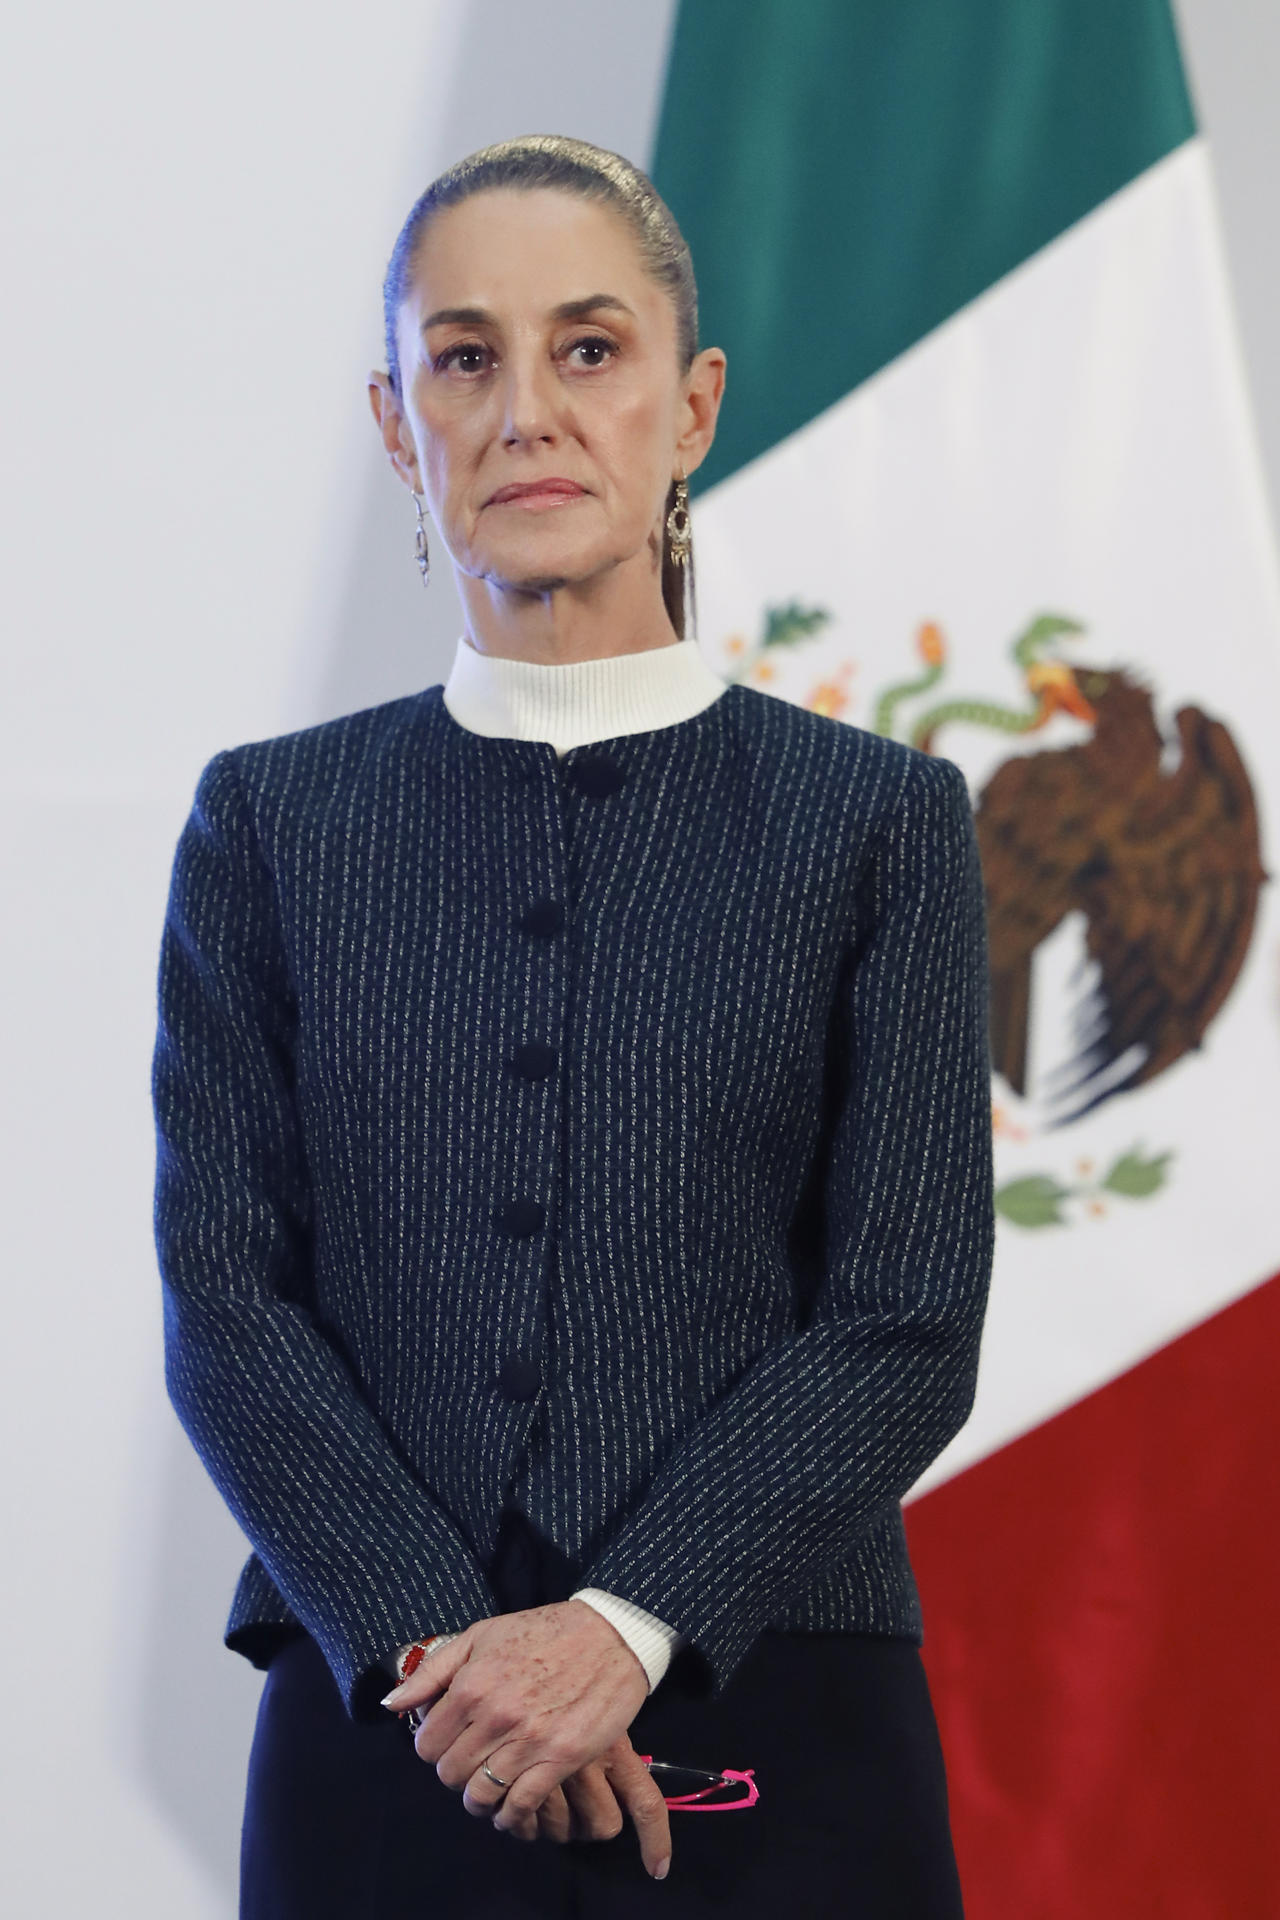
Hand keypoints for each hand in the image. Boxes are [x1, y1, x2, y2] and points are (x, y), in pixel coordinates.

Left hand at [382, 1598, 672, 1877]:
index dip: (433, 1749)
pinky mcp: (561, 1758)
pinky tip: (512, 1809)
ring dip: (480, 1799)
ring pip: (481, 1796)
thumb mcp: (481, 1636)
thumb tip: (391, 1704)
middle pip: (450, 1774)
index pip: (427, 1745)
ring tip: (489, 1789)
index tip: (449, 1743)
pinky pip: (521, 1805)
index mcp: (471, 1685)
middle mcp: (495, 1716)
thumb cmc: (543, 1632)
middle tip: (472, 1763)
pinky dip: (511, 1816)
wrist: (610, 1636)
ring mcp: (529, 1740)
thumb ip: (432, 1672)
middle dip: (455, 1773)